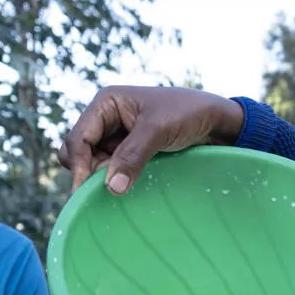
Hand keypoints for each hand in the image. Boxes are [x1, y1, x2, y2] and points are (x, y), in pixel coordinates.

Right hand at [59, 86, 246, 193]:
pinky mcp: (131, 151)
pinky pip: (114, 168)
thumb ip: (132, 156)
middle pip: (80, 152)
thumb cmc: (187, 113)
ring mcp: (118, 136)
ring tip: (124, 187)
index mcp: (106, 103)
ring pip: (95, 163)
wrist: (216, 120)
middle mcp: (106, 119)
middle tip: (109, 189)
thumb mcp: (158, 131)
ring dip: (104, 177)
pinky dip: (117, 179)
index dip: (78, 165)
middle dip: (88, 171)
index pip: (78, 137)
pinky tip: (128, 187)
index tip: (82, 191)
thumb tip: (111, 188)